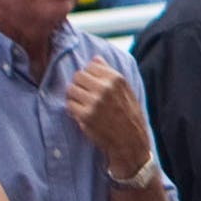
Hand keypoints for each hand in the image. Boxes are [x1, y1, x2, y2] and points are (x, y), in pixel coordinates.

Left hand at [63, 57, 155, 176]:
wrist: (131, 142)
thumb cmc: (129, 115)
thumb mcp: (126, 90)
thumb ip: (110, 73)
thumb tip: (95, 58)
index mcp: (117, 79)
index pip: (90, 66)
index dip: (90, 76)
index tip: (93, 86)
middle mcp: (106, 88)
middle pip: (78, 76)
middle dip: (80, 85)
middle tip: (86, 97)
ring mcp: (95, 101)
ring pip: (71, 89)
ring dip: (75, 97)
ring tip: (85, 106)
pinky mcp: (86, 115)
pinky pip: (69, 105)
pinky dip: (73, 110)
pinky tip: (83, 115)